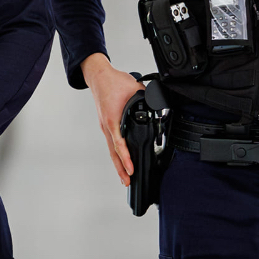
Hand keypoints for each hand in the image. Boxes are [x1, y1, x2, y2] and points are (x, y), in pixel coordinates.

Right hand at [81, 53, 144, 186]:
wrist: (98, 75)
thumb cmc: (112, 82)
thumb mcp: (134, 88)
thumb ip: (148, 98)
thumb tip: (160, 105)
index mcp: (113, 119)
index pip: (119, 143)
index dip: (125, 158)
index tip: (131, 169)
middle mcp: (107, 126)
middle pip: (113, 152)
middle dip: (120, 169)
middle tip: (127, 182)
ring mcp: (105, 126)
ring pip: (111, 149)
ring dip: (117, 163)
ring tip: (124, 176)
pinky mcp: (106, 123)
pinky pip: (111, 142)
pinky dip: (116, 153)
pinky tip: (120, 158)